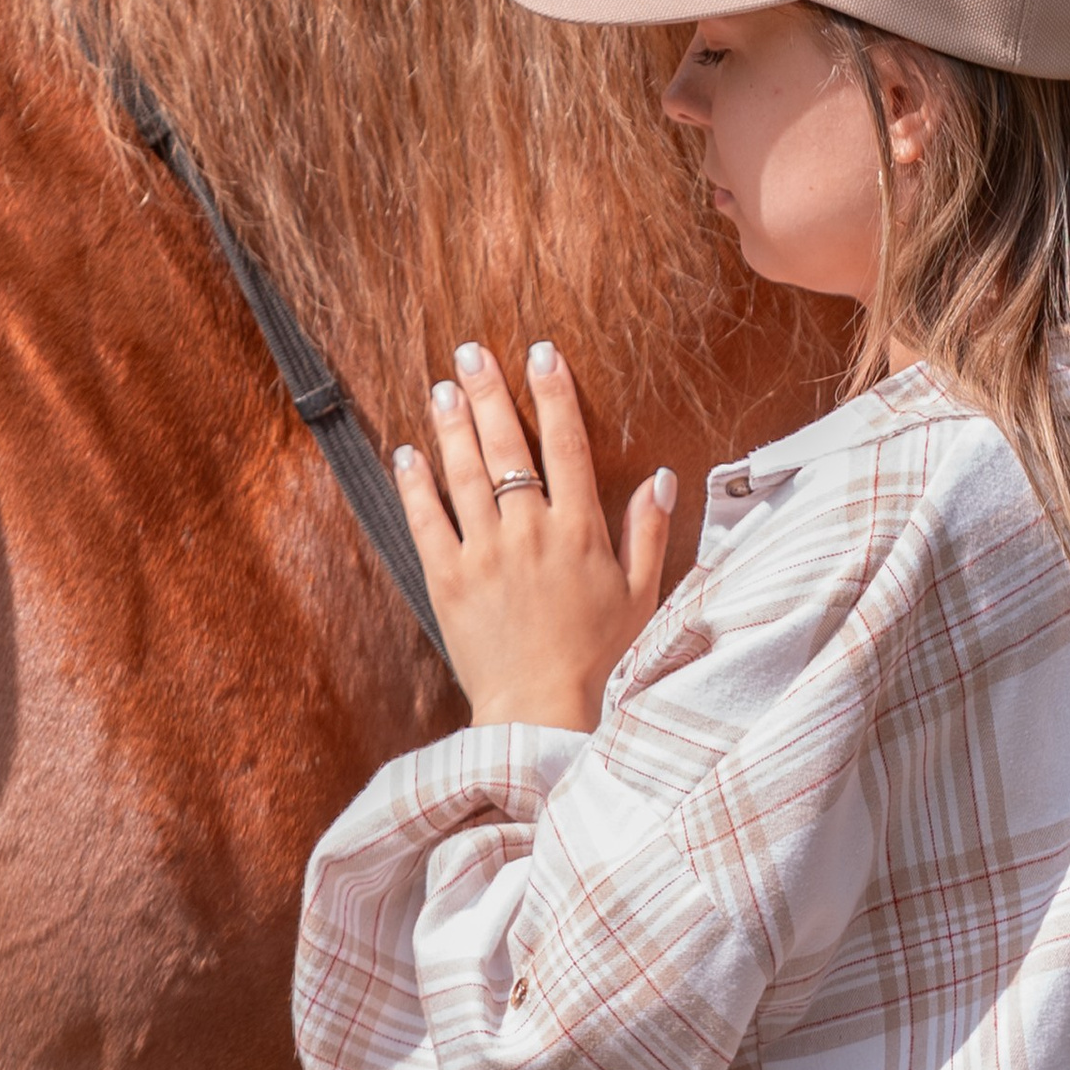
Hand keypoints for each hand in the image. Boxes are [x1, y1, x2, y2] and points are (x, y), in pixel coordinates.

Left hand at [394, 340, 676, 732]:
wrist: (541, 718)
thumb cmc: (601, 660)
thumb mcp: (643, 596)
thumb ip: (650, 533)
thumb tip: (662, 478)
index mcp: (580, 531)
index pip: (566, 443)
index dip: (553, 393)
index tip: (542, 354)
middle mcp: (530, 532)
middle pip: (507, 445)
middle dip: (490, 392)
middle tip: (474, 351)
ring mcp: (484, 555)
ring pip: (464, 473)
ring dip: (452, 425)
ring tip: (443, 385)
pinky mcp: (447, 582)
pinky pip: (426, 521)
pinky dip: (415, 484)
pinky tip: (408, 452)